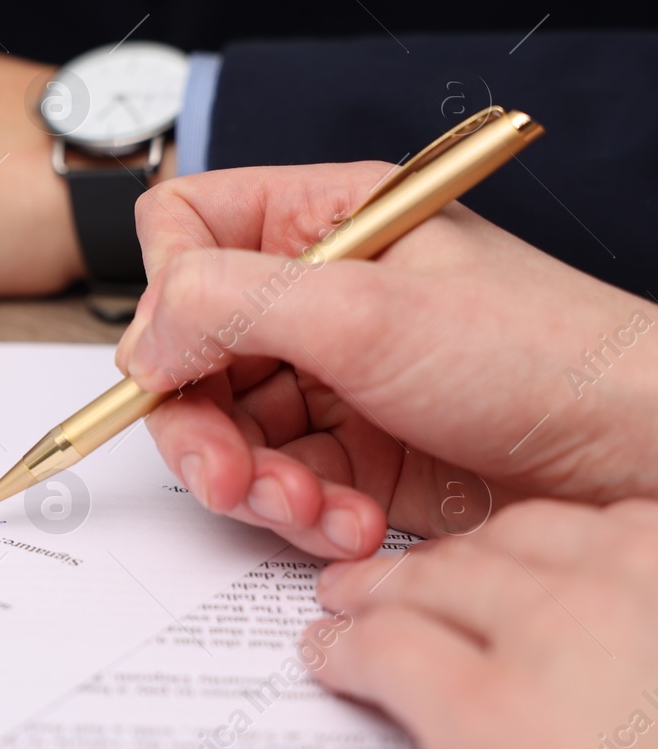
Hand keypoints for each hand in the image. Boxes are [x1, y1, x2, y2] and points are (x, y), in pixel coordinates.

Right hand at [115, 162, 657, 558]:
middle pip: (191, 349)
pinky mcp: (355, 451)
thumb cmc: (542, 357)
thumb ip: (230, 306)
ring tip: (305, 513)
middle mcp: (317, 293)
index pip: (186, 233)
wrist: (642, 461)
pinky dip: (298, 515)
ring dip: (251, 483)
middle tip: (227, 479)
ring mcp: (333, 375)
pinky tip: (350, 527)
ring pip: (226, 426)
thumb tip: (141, 339)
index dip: (169, 297)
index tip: (183, 361)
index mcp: (322, 221)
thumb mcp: (367, 312)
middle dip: (202, 425)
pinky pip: (277, 482)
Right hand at [314, 499, 657, 748]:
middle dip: (382, 582)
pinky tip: (568, 563)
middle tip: (351, 589)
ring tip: (450, 568)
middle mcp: (565, 631)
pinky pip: (612, 524)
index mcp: (507, 723)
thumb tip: (374, 675)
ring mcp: (640, 586)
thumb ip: (443, 734)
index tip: (326, 646)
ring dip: (472, 550)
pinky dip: (572, 539)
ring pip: (517, 534)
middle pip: (437, 576)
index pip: (384, 651)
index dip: (343, 646)